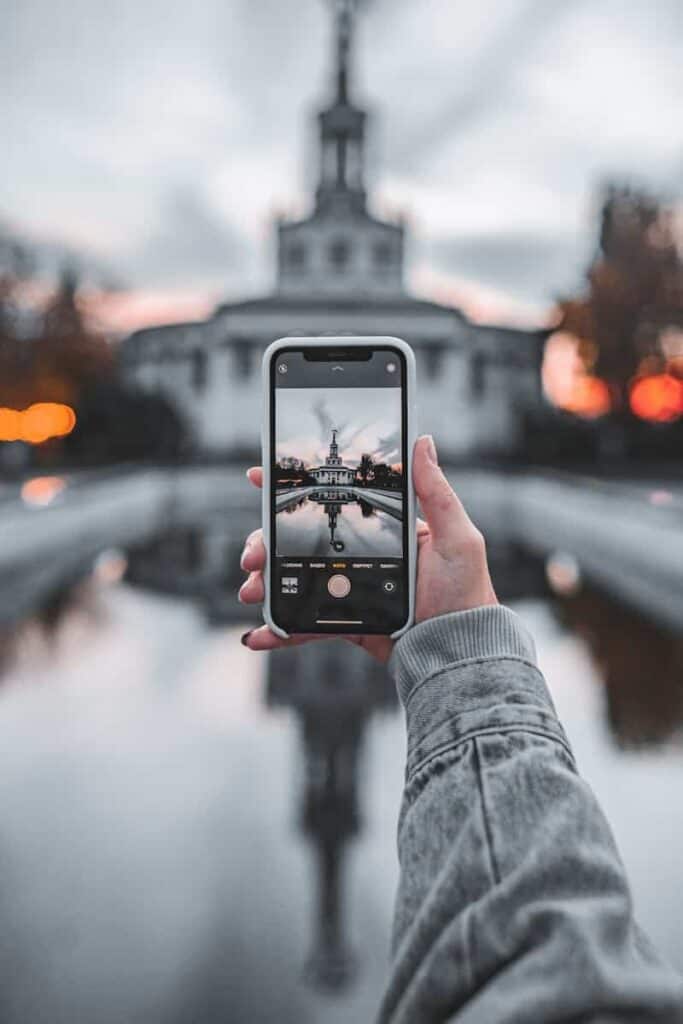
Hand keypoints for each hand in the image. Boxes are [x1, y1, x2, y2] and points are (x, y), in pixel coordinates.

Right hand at [238, 434, 496, 662]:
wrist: (458, 651)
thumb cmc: (466, 593)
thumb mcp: (457, 537)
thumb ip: (436, 492)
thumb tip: (424, 440)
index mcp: (382, 529)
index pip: (330, 499)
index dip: (292, 487)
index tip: (259, 477)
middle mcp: (358, 555)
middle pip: (297, 540)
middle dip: (263, 543)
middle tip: (251, 554)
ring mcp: (347, 589)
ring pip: (293, 579)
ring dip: (264, 583)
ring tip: (251, 590)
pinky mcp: (344, 623)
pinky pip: (305, 624)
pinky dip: (279, 632)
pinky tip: (257, 635)